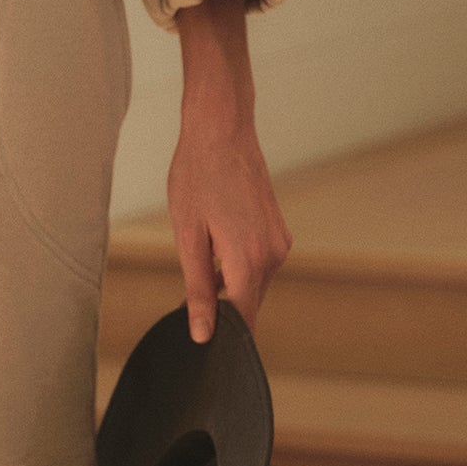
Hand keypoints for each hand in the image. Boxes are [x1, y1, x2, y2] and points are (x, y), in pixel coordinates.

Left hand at [166, 107, 292, 341]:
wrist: (221, 130)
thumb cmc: (197, 176)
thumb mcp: (188, 236)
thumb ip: (199, 288)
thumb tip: (202, 332)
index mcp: (249, 261)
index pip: (241, 320)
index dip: (218, 333)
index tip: (196, 335)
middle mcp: (273, 256)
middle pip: (248, 303)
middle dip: (221, 309)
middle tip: (186, 297)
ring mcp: (279, 242)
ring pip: (253, 283)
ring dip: (228, 283)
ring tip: (199, 254)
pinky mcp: (279, 230)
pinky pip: (259, 262)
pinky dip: (238, 264)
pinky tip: (215, 242)